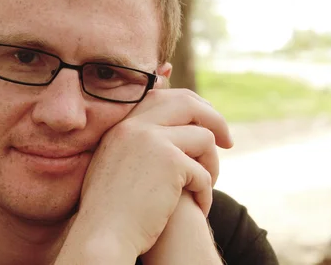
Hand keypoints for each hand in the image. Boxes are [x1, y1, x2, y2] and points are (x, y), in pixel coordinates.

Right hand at [60, 89, 230, 260]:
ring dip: (212, 164)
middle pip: (188, 103)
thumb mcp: (115, 164)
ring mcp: (152, 140)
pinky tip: (198, 207)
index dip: (190, 105)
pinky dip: (206, 193)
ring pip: (204, 137)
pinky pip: (204, 172)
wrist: (102, 234)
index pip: (162, 96)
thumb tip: (170, 134)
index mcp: (122, 125)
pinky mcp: (170, 162)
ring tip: (205, 186)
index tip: (205, 121)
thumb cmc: (110, 209)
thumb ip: (136, 144)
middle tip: (228, 141)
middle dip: (215, 119)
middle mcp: (136, 126)